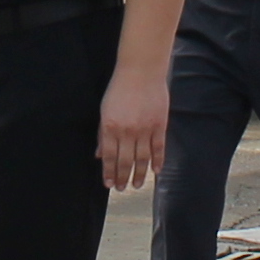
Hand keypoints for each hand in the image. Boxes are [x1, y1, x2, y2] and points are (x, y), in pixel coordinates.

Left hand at [97, 69, 169, 191]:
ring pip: (142, 159)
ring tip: (136, 185)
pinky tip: (156, 172)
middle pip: (125, 161)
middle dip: (122, 177)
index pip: (110, 157)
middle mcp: (128, 131)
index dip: (109, 172)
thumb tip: (99, 155)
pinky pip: (159, 148)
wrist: (141, 71)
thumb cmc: (119, 88)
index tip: (109, 184)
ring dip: (139, 174)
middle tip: (122, 189)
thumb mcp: (105, 110)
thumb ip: (103, 134)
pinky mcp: (160, 125)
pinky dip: (158, 161)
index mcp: (111, 127)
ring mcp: (145, 129)